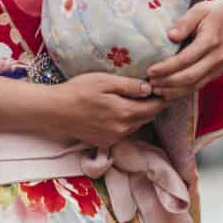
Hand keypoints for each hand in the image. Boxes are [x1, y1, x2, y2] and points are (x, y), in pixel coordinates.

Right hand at [50, 72, 167, 148]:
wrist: (56, 111)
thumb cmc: (79, 90)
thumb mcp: (105, 81)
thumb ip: (129, 86)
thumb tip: (150, 88)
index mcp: (126, 113)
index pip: (155, 107)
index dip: (163, 97)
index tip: (167, 88)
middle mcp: (124, 129)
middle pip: (148, 117)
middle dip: (152, 105)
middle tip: (153, 91)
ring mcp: (115, 137)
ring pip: (136, 125)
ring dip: (139, 114)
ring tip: (134, 99)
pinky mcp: (106, 142)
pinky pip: (124, 131)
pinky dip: (126, 122)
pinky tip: (117, 111)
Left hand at [147, 0, 222, 98]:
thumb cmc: (212, 13)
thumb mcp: (198, 10)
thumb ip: (184, 23)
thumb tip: (171, 36)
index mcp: (211, 41)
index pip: (186, 59)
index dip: (167, 67)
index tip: (151, 70)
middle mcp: (217, 58)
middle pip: (190, 76)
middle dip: (168, 82)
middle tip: (150, 83)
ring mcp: (218, 68)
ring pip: (195, 85)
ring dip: (174, 91)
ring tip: (156, 91)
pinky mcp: (216, 73)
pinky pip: (199, 86)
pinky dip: (183, 91)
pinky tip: (169, 92)